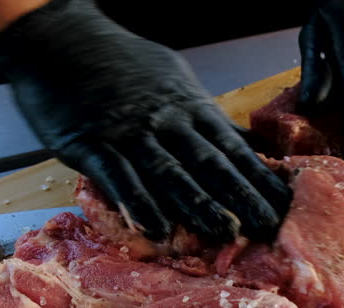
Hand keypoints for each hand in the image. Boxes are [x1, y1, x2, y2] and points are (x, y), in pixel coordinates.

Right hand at [0, 0, 290, 242]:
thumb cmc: (121, 65)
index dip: (259, 178)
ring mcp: (128, 132)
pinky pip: (117, 177)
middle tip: (268, 226)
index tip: (284, 203)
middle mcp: (166, 120)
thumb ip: (210, 119)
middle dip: (241, 196)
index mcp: (189, 107)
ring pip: (169, 172)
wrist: (59, 38)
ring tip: (224, 233)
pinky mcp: (90, 143)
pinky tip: (155, 230)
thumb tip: (251, 144)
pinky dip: (136, 204)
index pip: (232, 147)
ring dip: (198, 205)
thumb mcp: (175, 82)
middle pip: (209, 163)